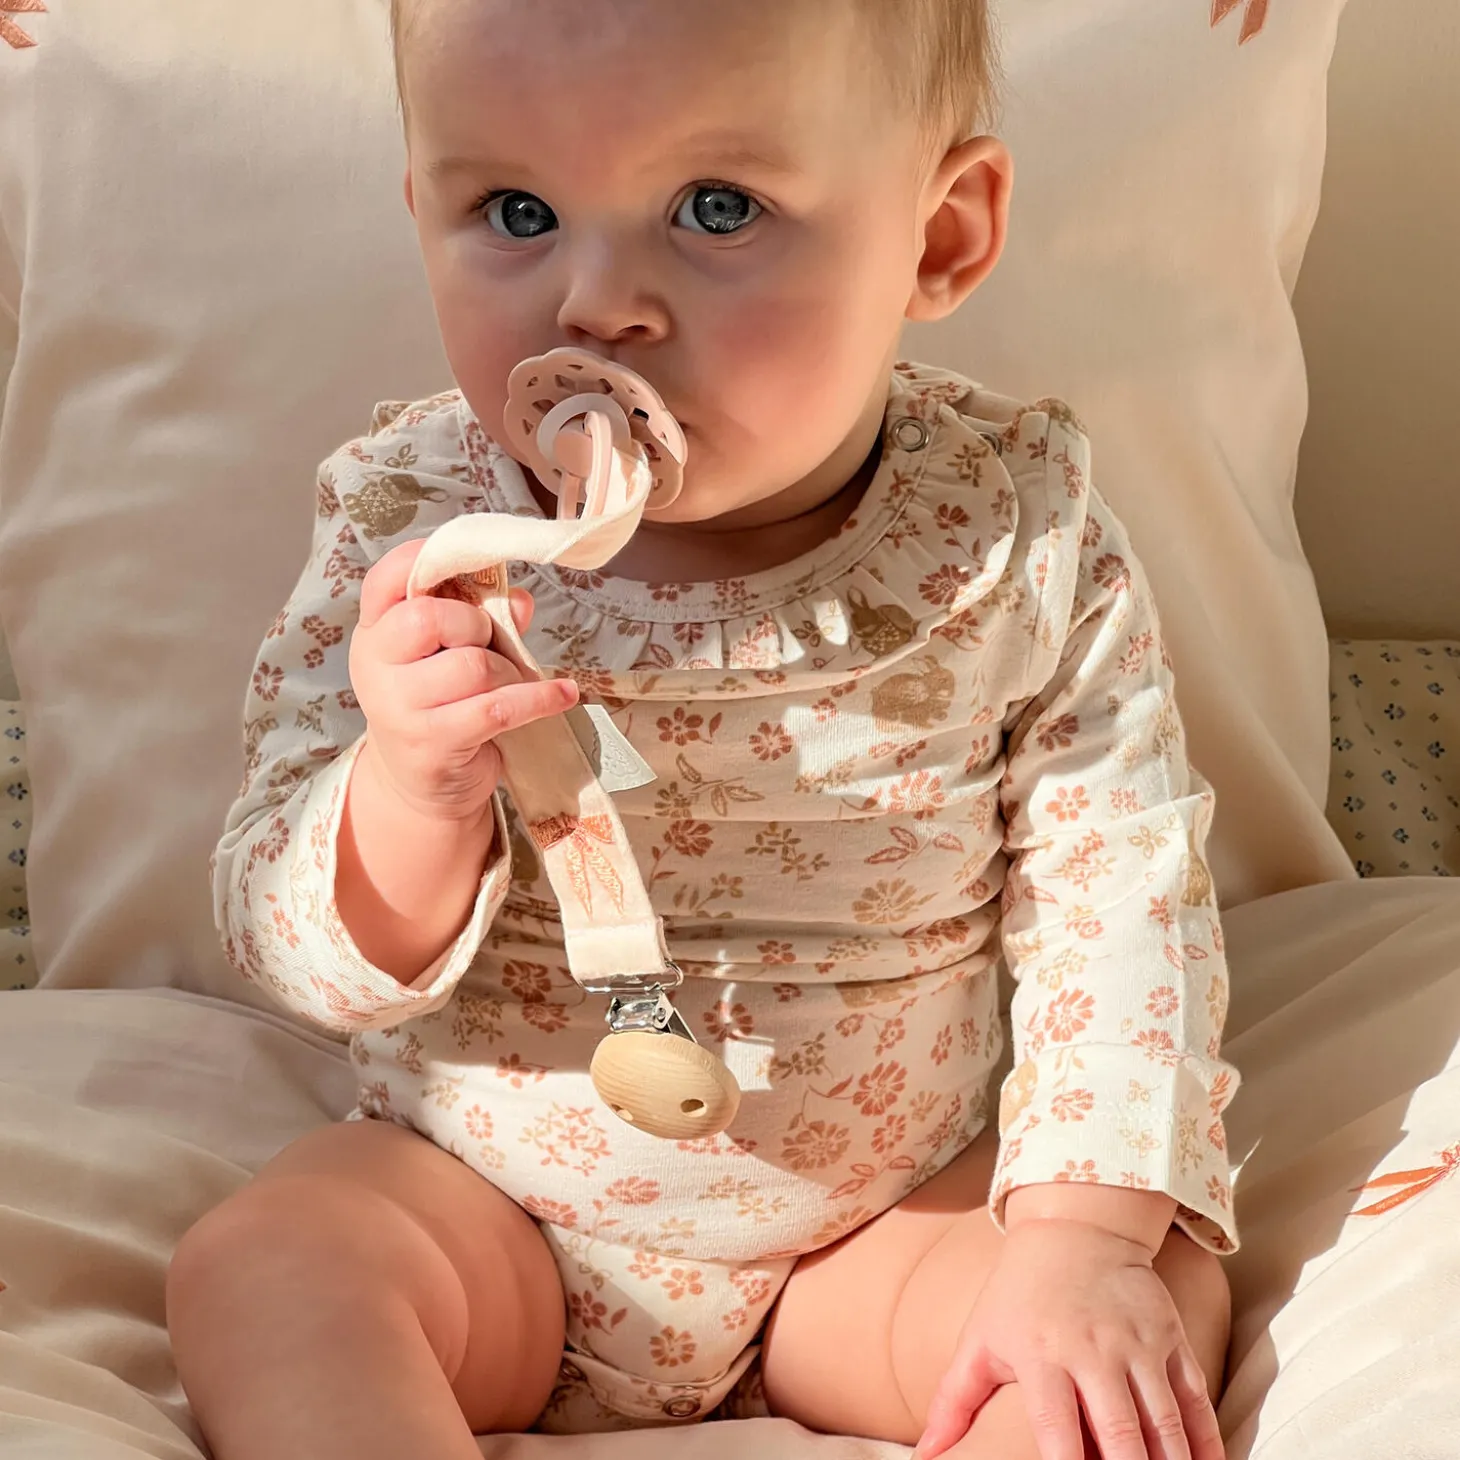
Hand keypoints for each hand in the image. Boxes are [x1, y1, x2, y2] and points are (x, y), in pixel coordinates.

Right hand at [349, 538, 578, 822]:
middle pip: (430, 617)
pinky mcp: (432, 742)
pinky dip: (538, 698)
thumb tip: (520, 600)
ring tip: (509, 683)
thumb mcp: (446, 657)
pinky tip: (561, 694)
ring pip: (472, 665)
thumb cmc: (438, 706)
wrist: (419, 785)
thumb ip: (481, 618)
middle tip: (487, 643)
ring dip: (506, 671)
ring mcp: (399, 707)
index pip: (387, 580)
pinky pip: (497, 707)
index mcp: (374, 632)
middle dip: (476, 624)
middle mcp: (376, 665)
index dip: (424, 560)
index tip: (466, 564)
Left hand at [915, 1219, 1222, 1459]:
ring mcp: (1138, 1344)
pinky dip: (1206, 1444)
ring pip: (1165, 1423)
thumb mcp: (981, 1339)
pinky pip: (1196, 1401)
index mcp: (1041, 1354)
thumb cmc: (1019, 1294)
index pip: (1056, 1425)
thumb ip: (954, 1402)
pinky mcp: (1171, 1338)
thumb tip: (924, 1457)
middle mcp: (1093, 1350)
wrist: (1076, 1228)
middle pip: (1120, 1431)